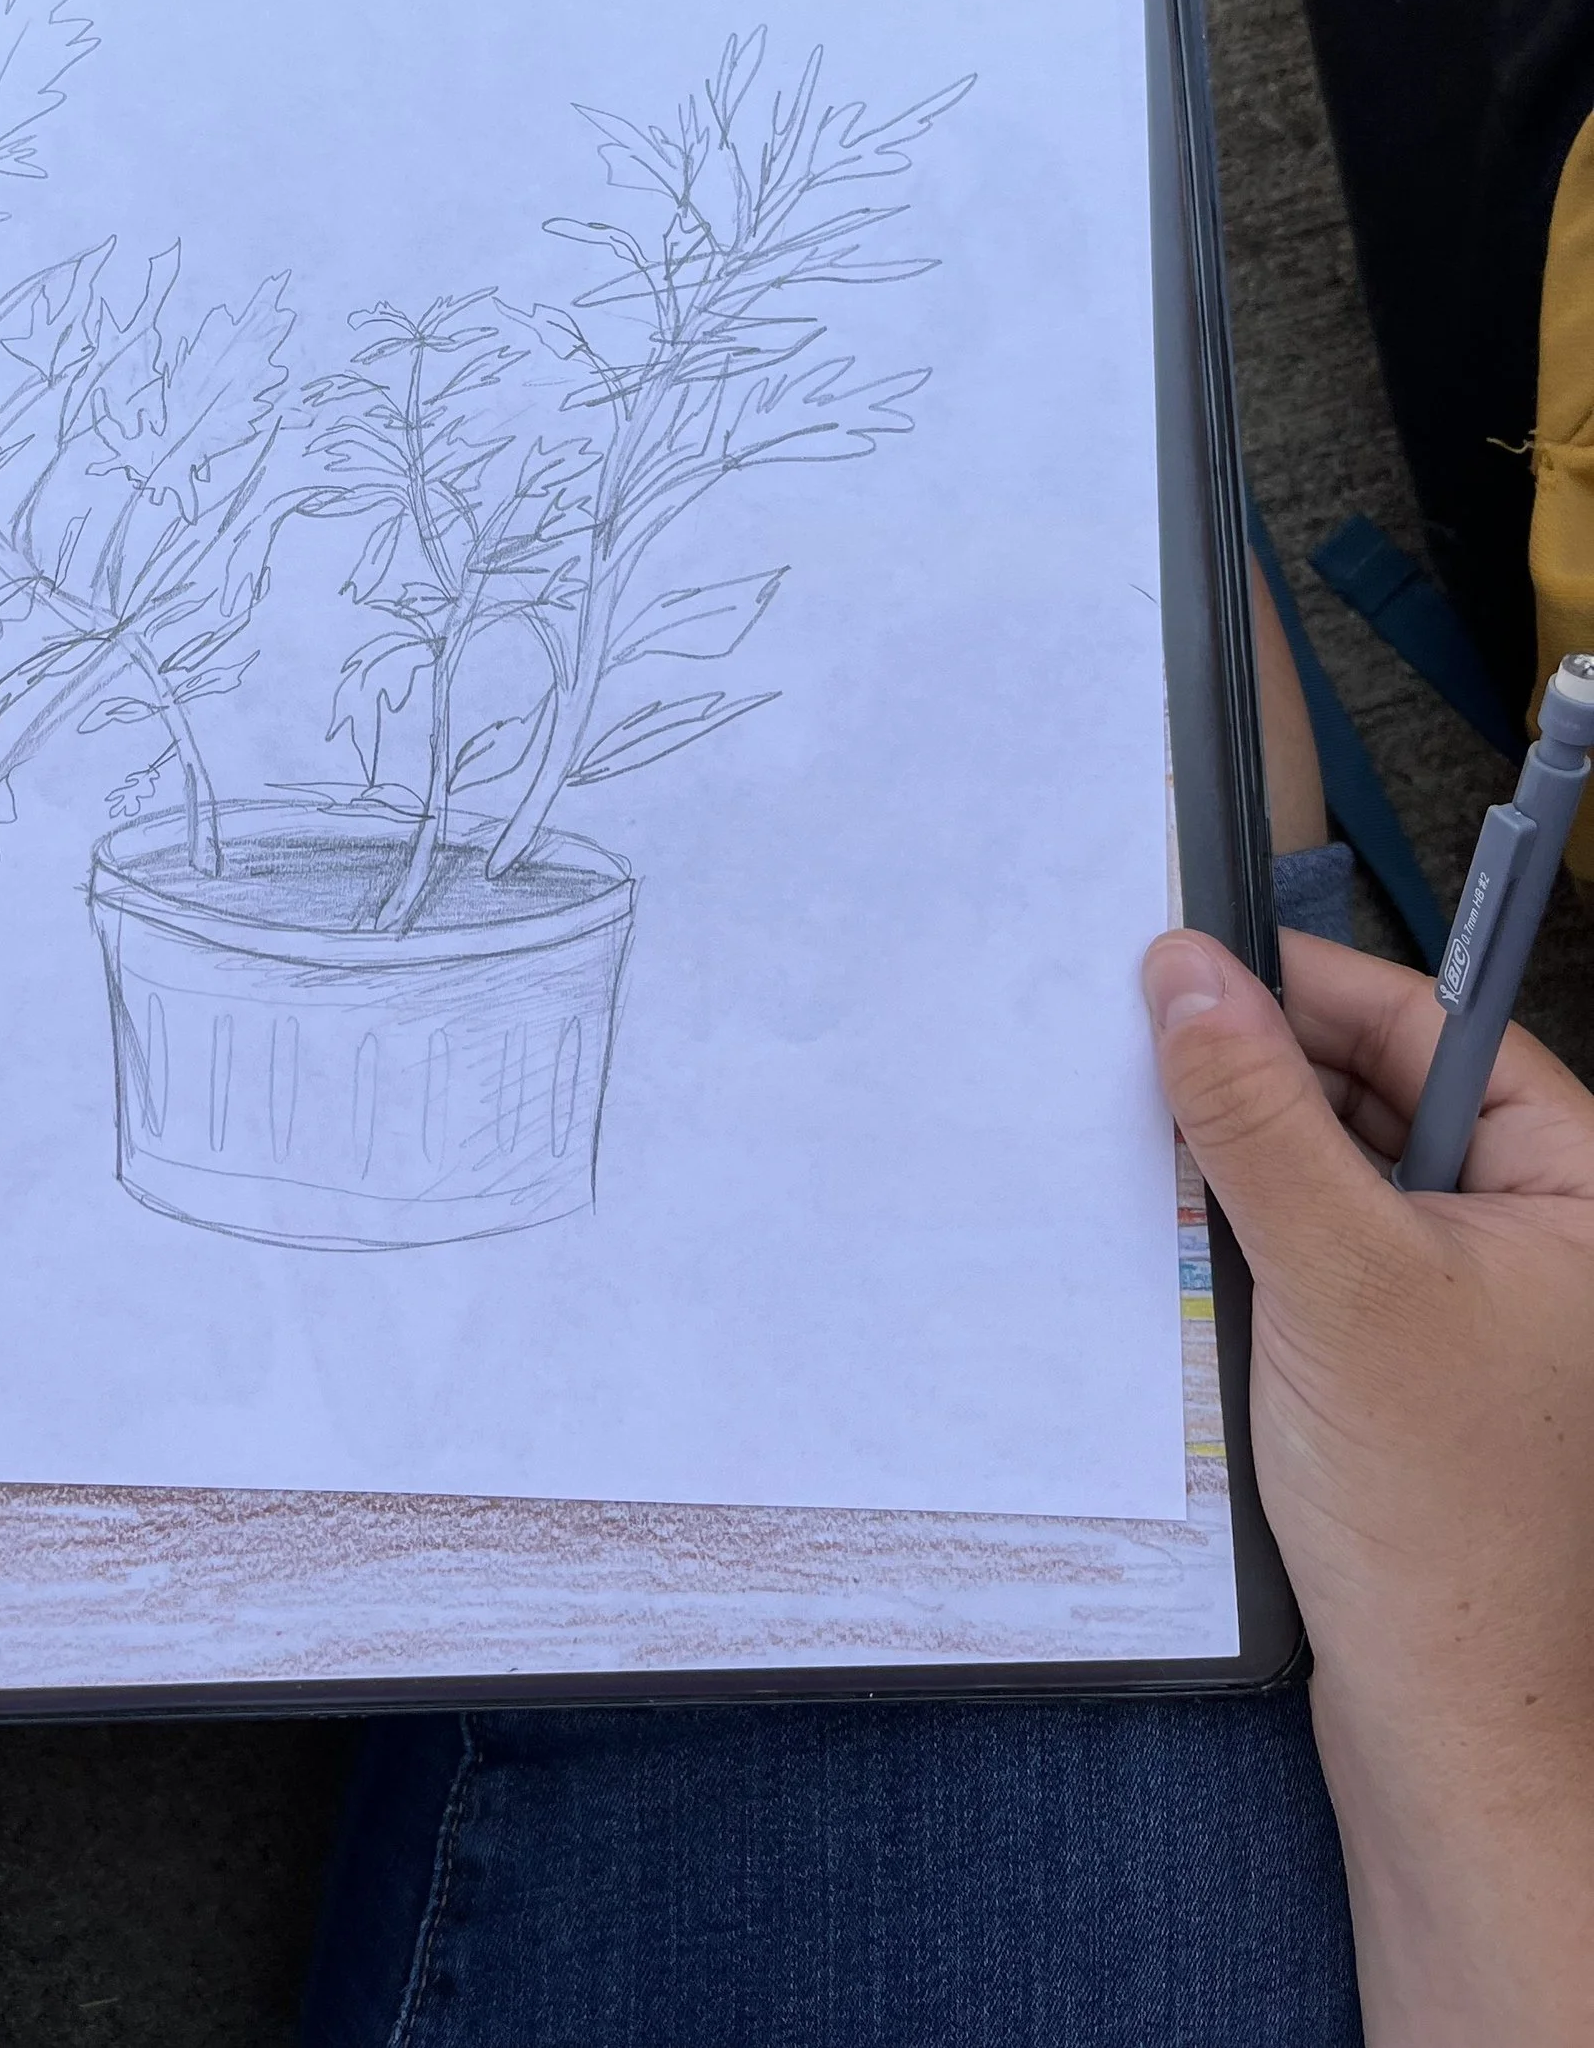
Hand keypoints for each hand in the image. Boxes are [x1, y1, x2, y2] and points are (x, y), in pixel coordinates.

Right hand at [1145, 926, 1593, 2047]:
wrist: (1453, 1735)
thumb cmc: (1443, 1523)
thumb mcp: (1337, 1277)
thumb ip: (1257, 1115)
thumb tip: (1186, 973)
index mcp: (1579, 1196)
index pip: (1437, 1028)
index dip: (1312, 985)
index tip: (1192, 960)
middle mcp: (1539, 1240)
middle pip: (1382, 1096)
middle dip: (1262, 1078)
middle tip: (1143, 1056)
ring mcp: (1475, 1309)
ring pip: (1338, 1177)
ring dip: (1245, 1165)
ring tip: (1149, 1162)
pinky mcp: (1409, 1373)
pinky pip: (1318, 1258)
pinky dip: (1248, 1245)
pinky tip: (1176, 1254)